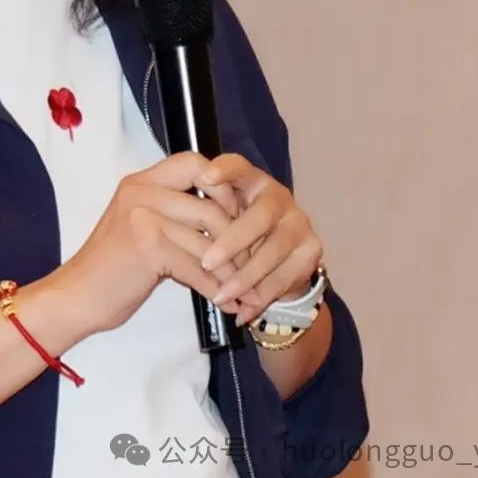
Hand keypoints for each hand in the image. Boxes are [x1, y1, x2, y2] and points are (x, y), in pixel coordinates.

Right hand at [57, 151, 261, 334]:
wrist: (76, 296)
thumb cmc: (112, 266)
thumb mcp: (139, 225)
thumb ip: (172, 212)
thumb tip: (225, 216)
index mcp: (140, 182)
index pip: (194, 162)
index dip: (222, 186)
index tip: (233, 215)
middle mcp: (140, 192)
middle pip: (210, 206)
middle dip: (237, 240)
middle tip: (249, 262)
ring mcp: (142, 217)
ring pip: (208, 242)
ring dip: (232, 273)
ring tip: (245, 292)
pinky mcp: (147, 248)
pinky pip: (198, 268)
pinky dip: (216, 291)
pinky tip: (225, 304)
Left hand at [197, 153, 322, 326]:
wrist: (279, 260)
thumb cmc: (236, 231)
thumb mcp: (220, 216)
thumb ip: (203, 213)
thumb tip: (166, 222)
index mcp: (250, 180)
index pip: (238, 166)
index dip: (223, 170)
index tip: (204, 176)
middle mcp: (277, 196)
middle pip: (257, 217)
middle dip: (232, 242)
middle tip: (207, 262)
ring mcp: (298, 222)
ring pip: (271, 252)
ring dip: (244, 278)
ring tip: (221, 296)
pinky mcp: (311, 250)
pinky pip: (284, 277)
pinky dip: (261, 297)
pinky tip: (243, 312)